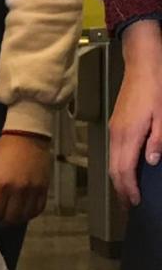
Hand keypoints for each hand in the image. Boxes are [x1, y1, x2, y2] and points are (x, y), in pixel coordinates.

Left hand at [0, 133, 50, 224]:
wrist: (26, 138)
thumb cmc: (3, 152)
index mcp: (0, 185)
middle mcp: (18, 190)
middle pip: (10, 218)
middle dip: (2, 221)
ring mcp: (33, 191)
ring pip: (24, 217)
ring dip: (16, 219)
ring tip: (11, 214)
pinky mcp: (44, 189)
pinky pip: (38, 209)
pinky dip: (30, 214)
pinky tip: (24, 210)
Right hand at [109, 20, 161, 206]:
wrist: (143, 63)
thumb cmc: (156, 86)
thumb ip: (157, 139)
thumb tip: (151, 161)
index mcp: (129, 134)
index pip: (124, 170)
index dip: (129, 189)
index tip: (136, 202)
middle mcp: (117, 134)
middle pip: (114, 170)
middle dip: (121, 190)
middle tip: (130, 206)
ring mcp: (115, 129)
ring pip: (112, 162)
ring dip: (119, 180)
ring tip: (128, 193)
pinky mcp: (116, 125)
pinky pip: (113, 152)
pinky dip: (119, 167)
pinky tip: (127, 170)